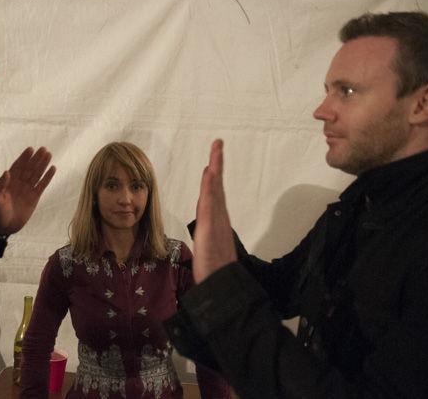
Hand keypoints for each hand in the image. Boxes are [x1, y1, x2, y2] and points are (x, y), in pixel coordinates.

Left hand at [0, 147, 55, 235]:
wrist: (4, 227)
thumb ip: (0, 186)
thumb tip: (7, 172)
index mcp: (9, 181)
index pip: (18, 167)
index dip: (24, 158)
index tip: (30, 149)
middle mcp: (19, 183)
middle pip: (29, 168)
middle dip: (36, 158)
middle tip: (43, 149)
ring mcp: (27, 189)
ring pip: (37, 174)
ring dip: (43, 165)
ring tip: (49, 155)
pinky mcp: (35, 197)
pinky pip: (42, 185)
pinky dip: (47, 177)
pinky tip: (53, 169)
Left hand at [193, 139, 236, 282]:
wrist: (221, 283)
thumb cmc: (215, 268)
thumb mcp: (208, 248)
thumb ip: (207, 237)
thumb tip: (206, 233)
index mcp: (216, 220)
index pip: (213, 192)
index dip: (213, 175)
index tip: (212, 159)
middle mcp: (218, 217)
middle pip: (216, 185)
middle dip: (217, 163)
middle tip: (217, 143)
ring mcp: (216, 221)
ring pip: (215, 189)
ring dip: (215, 168)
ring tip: (216, 149)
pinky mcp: (211, 227)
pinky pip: (210, 202)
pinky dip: (210, 186)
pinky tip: (210, 173)